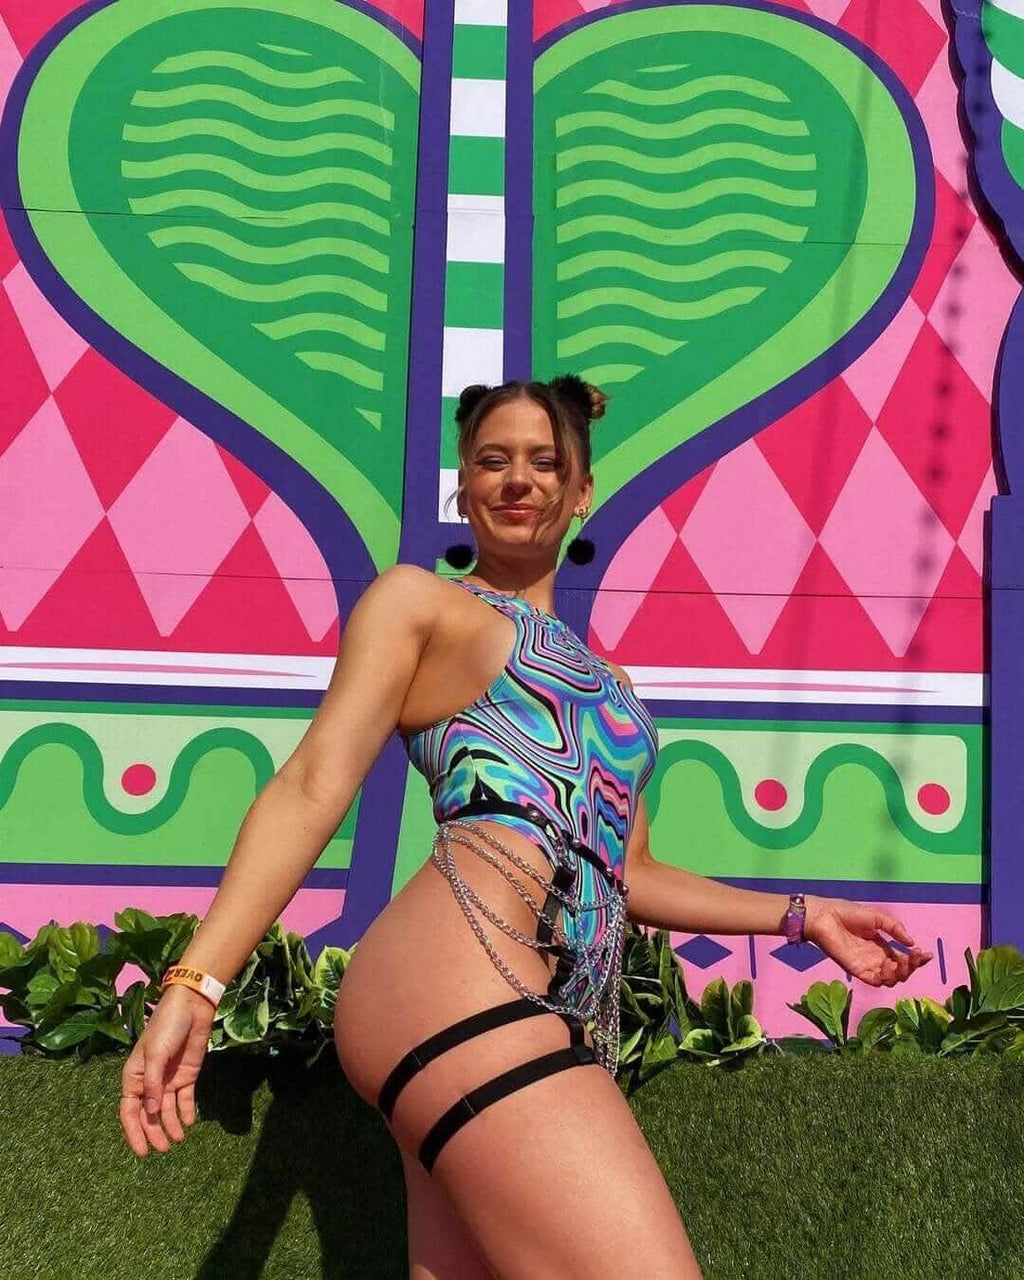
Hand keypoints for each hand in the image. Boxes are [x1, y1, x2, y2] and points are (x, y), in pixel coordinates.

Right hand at [119, 983, 216, 1156]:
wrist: (192, 1007)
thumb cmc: (166, 1027)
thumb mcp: (155, 1055)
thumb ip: (152, 1084)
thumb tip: (150, 1112)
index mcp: (134, 1076)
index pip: (129, 1110)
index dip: (134, 1131)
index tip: (141, 1152)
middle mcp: (150, 1082)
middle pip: (148, 1114)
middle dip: (154, 1133)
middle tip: (164, 1149)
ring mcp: (168, 1080)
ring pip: (166, 1110)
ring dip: (171, 1125)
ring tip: (178, 1140)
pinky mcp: (186, 1076)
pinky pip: (184, 1099)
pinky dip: (186, 1111)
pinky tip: (189, 1122)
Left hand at [802, 896, 933, 987]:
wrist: (825, 915)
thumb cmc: (847, 913)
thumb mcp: (876, 917)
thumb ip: (894, 928)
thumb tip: (912, 942)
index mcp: (881, 947)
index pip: (903, 959)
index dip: (917, 959)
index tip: (927, 954)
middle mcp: (876, 959)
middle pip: (900, 972)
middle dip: (913, 967)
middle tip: (917, 956)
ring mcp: (867, 966)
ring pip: (891, 980)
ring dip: (902, 973)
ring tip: (904, 960)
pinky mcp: (857, 970)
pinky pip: (876, 981)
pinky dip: (887, 977)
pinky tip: (890, 964)